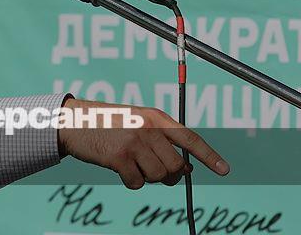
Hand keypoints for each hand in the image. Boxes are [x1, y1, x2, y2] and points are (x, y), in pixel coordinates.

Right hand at [57, 97, 229, 189]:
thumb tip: (185, 171)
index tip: (225, 169)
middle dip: (167, 174)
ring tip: (131, 163)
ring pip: (158, 177)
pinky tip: (119, 168)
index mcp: (157, 117)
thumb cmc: (109, 124)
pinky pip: (138, 183)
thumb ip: (162, 140)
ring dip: (146, 177)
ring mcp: (134, 142)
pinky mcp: (119, 157)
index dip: (209, 156)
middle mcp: (149, 128)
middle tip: (151, 167)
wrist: (74, 121)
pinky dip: (130, 182)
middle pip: (175, 166)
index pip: (190, 138)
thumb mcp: (139, 122)